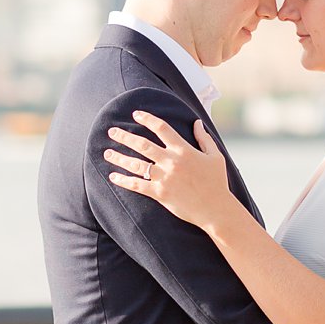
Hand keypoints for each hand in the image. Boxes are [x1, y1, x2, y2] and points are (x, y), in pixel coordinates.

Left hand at [104, 108, 233, 230]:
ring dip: (119, 157)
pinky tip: (113, 176)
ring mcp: (164, 178)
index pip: (161, 128)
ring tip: (107, 152)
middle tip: (112, 131)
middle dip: (125, 137)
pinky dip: (124, 180)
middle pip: (142, 144)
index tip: (136, 114)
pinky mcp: (160, 193)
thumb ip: (204, 138)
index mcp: (183, 150)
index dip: (147, 119)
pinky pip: (137, 185)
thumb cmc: (217, 182)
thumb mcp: (215, 156)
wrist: (215, 209)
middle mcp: (171, 162)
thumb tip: (197, 122)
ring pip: (136, 164)